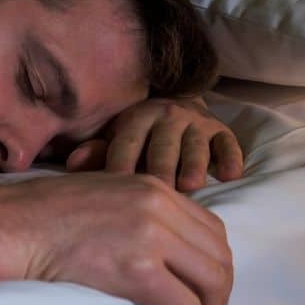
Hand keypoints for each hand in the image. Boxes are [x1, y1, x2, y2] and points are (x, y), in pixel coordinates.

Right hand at [0, 172, 232, 304]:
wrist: (13, 224)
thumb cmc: (47, 215)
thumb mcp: (108, 196)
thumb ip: (144, 215)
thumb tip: (168, 257)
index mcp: (156, 187)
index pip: (213, 232)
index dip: (211, 271)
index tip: (194, 294)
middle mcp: (162, 205)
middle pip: (220, 259)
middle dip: (215, 299)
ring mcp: (152, 234)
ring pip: (211, 284)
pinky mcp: (136, 267)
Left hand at [63, 96, 244, 191]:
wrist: (176, 107)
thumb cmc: (139, 137)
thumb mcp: (117, 140)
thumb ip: (98, 154)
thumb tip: (73, 164)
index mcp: (136, 119)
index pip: (127, 144)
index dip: (121, 166)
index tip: (116, 194)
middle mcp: (168, 116)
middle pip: (163, 146)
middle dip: (160, 169)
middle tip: (156, 196)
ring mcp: (197, 123)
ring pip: (196, 145)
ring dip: (194, 164)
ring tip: (191, 185)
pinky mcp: (222, 130)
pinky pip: (228, 143)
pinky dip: (230, 158)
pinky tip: (231, 175)